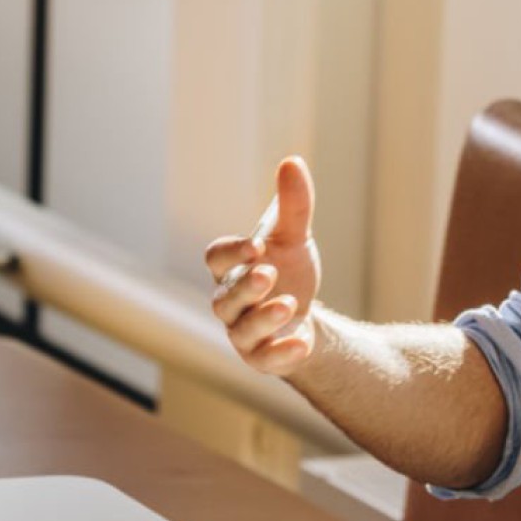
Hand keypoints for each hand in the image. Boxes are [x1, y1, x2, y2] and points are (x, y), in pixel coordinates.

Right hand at [204, 156, 323, 376]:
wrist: (305, 317)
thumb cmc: (289, 272)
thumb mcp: (295, 238)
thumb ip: (293, 205)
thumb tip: (292, 161)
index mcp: (231, 268)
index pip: (215, 257)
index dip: (231, 252)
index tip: (256, 245)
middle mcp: (229, 302)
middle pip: (224, 297)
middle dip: (245, 287)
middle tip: (268, 274)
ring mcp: (242, 333)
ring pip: (242, 330)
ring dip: (264, 318)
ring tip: (290, 305)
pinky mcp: (261, 358)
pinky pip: (264, 360)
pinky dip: (282, 353)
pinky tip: (303, 343)